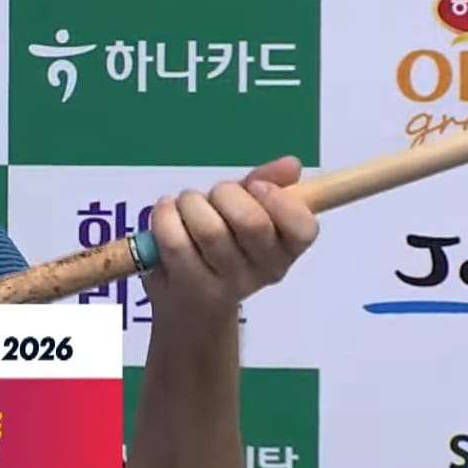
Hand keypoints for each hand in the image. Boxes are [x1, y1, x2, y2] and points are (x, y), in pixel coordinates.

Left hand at [141, 156, 318, 319]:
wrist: (190, 304)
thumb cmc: (222, 246)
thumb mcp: (247, 211)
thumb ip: (269, 184)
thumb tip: (291, 163)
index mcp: (286, 249)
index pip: (303, 228)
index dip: (279, 200)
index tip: (257, 185)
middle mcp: (263, 271)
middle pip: (251, 222)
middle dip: (225, 193)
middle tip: (214, 195)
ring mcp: (226, 284)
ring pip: (209, 228)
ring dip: (191, 203)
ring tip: (186, 206)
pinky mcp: (187, 286)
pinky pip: (175, 240)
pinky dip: (165, 215)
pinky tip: (167, 215)